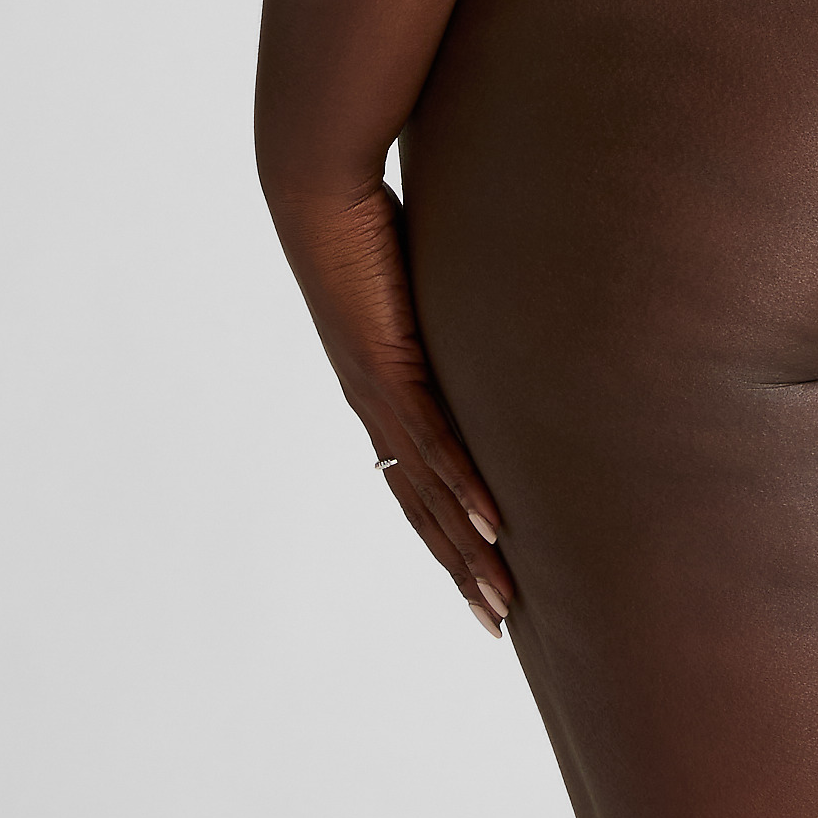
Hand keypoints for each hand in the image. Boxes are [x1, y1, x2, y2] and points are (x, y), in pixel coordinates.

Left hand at [278, 179, 513, 639]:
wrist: (317, 195)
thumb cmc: (364, 220)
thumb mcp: (417, 273)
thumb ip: (444, 297)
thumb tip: (487, 286)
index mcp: (379, 391)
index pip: (415, 482)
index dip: (445, 533)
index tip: (479, 575)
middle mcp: (374, 408)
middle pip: (420, 510)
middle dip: (459, 569)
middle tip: (495, 622)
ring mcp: (381, 394)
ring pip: (428, 493)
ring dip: (467, 551)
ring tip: (500, 598)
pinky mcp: (390, 368)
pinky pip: (433, 442)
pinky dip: (462, 487)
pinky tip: (490, 524)